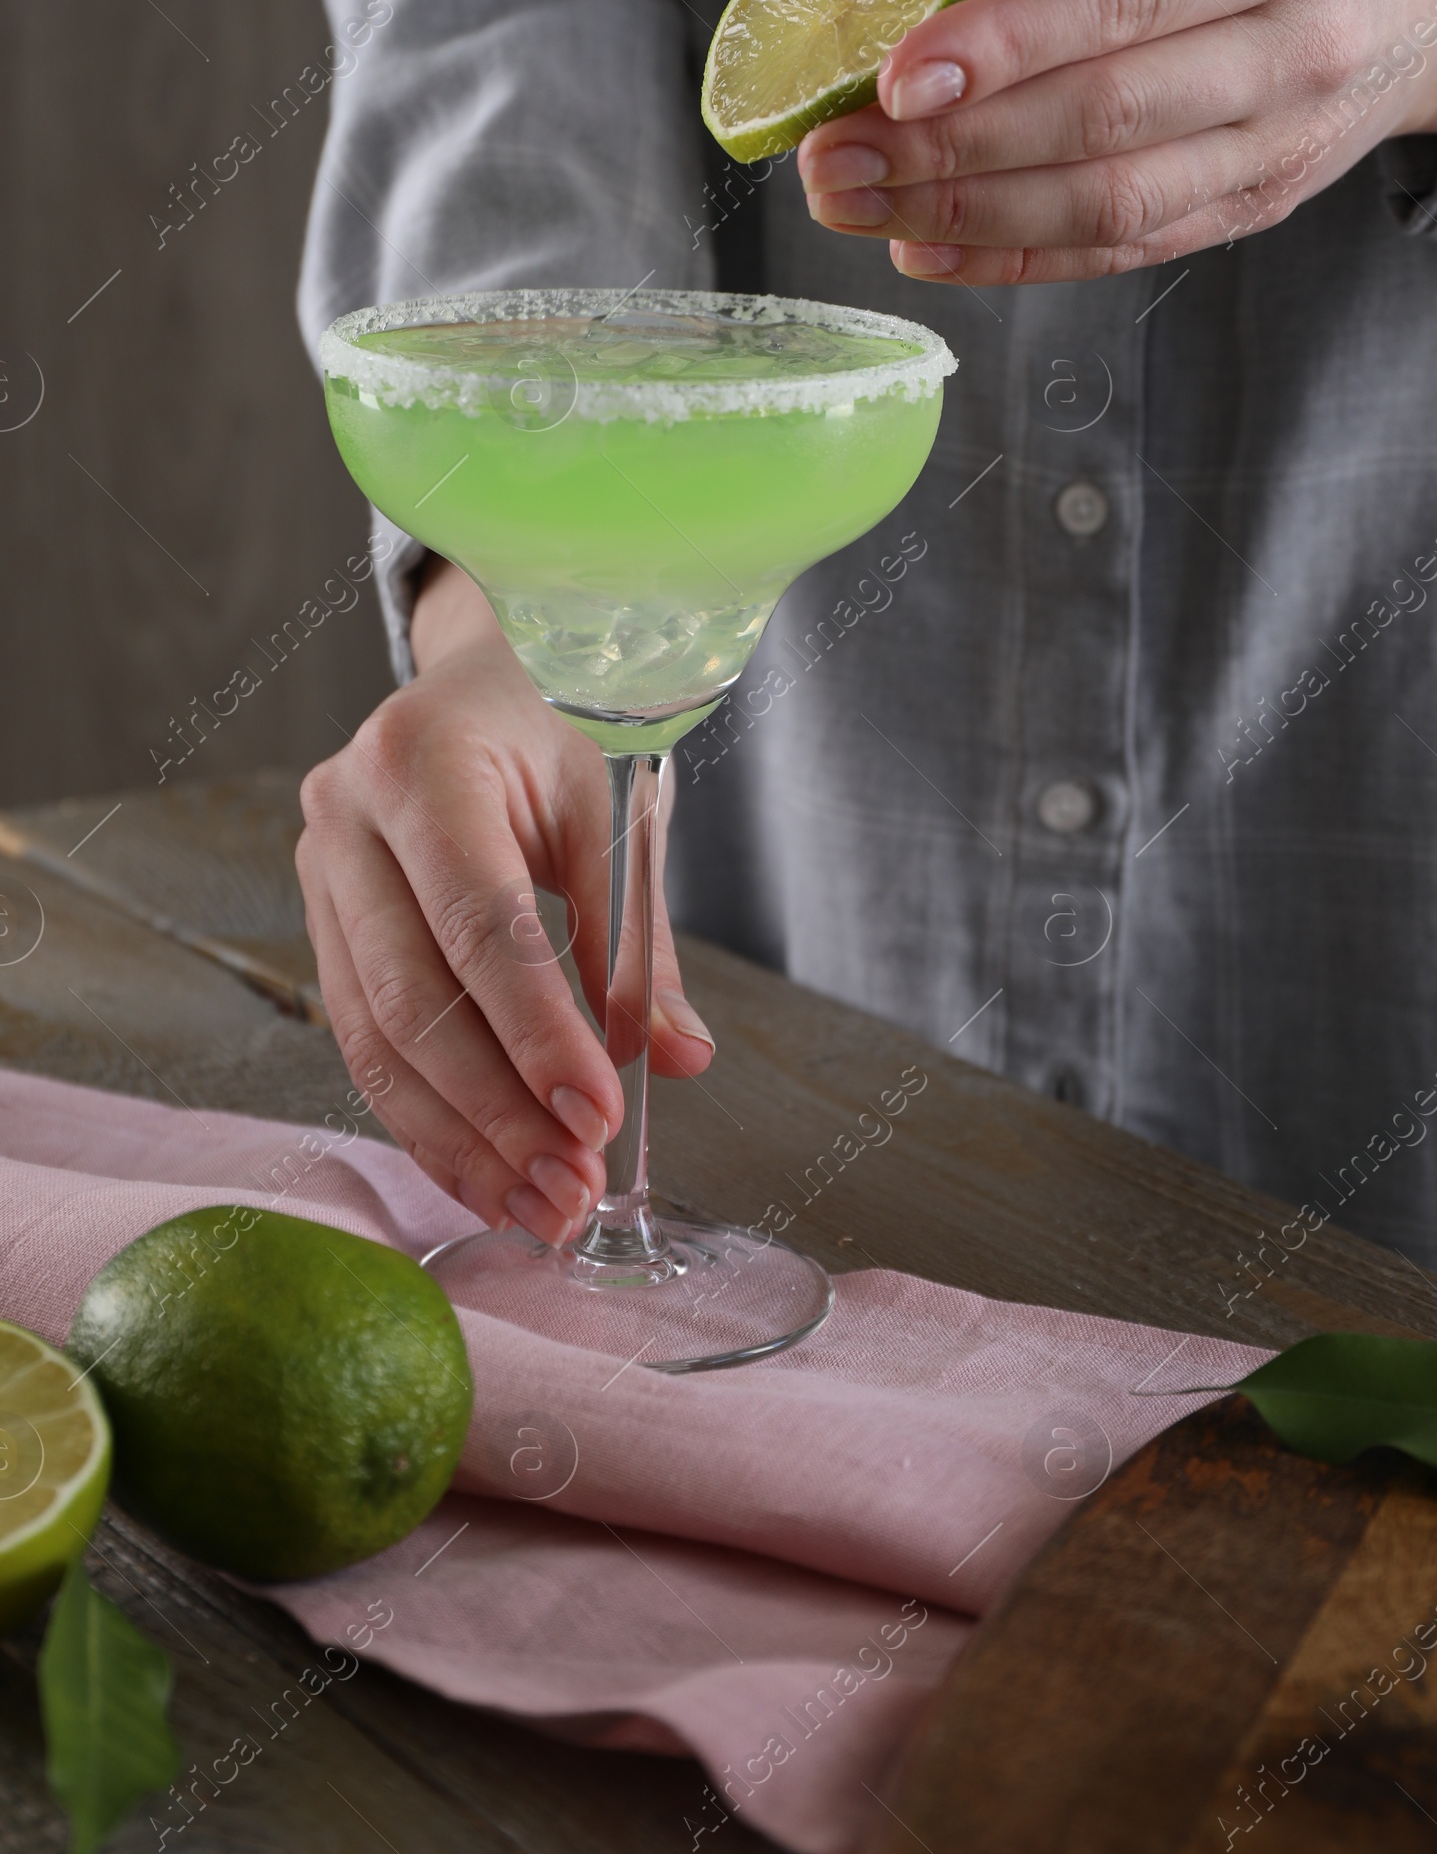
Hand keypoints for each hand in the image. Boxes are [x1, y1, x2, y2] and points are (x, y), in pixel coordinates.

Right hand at [296, 560, 713, 1236]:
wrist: (483, 671)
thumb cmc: (555, 726)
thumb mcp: (616, 806)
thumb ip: (640, 940)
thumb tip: (678, 1058)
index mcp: (420, 761)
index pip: (478, 923)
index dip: (537, 1032)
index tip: (599, 1116)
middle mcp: (345, 815)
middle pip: (411, 996)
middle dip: (496, 1110)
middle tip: (569, 1190)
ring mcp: (318, 870)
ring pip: (373, 1038)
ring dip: (459, 1139)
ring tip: (538, 1207)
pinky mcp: (320, 923)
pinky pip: (362, 1042)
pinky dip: (428, 1119)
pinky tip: (486, 1175)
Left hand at [798, 0, 1436, 284]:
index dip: (1005, 44)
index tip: (893, 75)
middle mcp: (1295, 47)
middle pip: (1104, 118)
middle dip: (951, 148)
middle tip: (828, 153)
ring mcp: (1281, 146)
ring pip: (1109, 202)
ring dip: (966, 215)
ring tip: (851, 203)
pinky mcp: (1256, 210)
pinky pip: (1125, 252)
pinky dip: (1017, 258)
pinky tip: (924, 247)